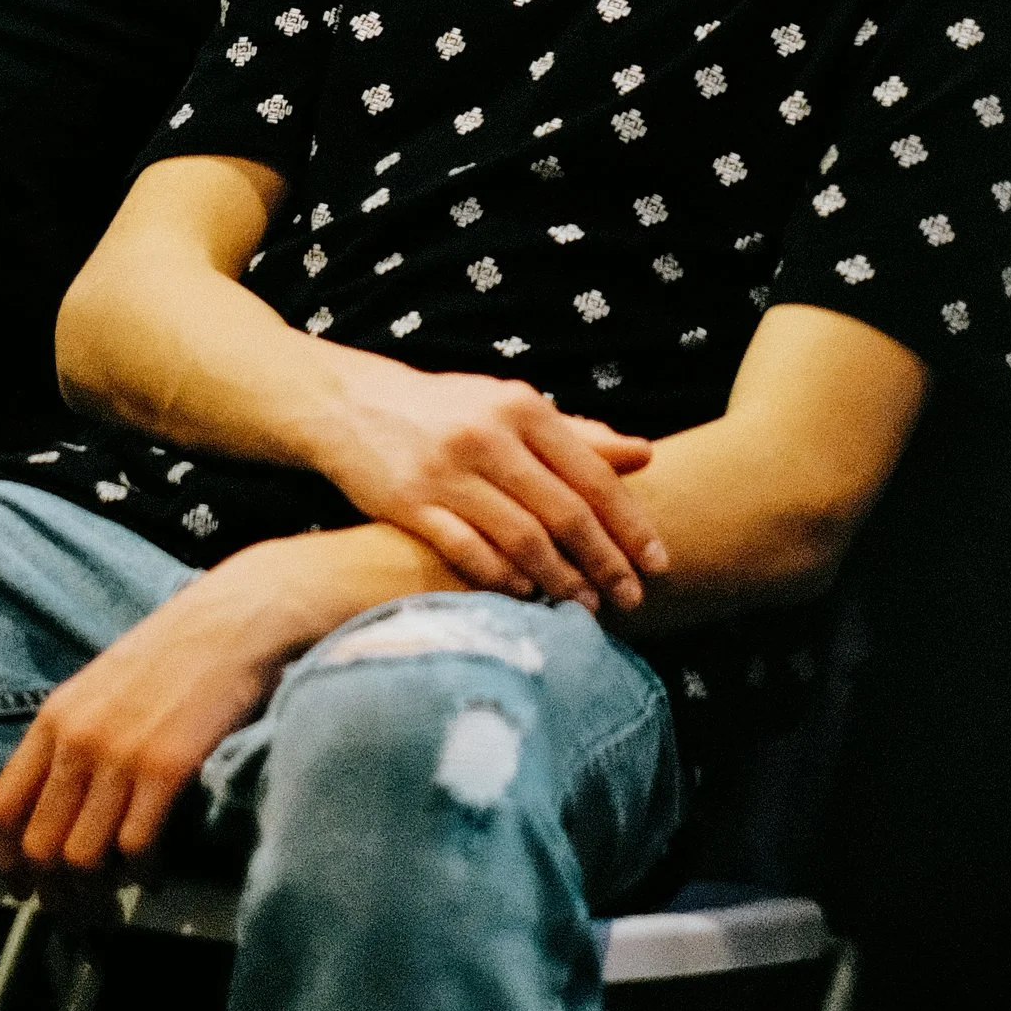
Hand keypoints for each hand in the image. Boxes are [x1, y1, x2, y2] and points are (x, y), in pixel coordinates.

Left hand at [0, 548, 317, 877]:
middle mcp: (77, 739)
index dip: (7, 859)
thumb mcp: (102, 686)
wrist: (233, 620)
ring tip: (115, 898)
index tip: (24, 887)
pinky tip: (155, 873)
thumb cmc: (172, 651)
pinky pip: (136, 848)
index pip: (3, 806)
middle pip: (39, 846)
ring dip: (96, 893)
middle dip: (55, 892)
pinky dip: (142, 874)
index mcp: (55, 717)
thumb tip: (57, 808)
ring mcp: (120, 755)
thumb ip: (74, 738)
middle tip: (77, 910)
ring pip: (82, 858)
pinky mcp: (166, 769)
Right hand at [311, 347, 663, 611]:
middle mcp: (489, 435)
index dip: (630, 524)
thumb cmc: (447, 410)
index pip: (592, 475)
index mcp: (521, 405)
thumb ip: (576, 434)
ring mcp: (448, 471)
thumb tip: (644, 455)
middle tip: (632, 599)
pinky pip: (470, 552)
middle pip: (564, 513)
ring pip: (523, 539)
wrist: (351, 403)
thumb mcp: (509, 405)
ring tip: (586, 607)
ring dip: (562, 580)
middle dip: (606, 563)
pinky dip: (504, 578)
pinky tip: (528, 595)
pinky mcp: (411, 503)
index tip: (658, 563)